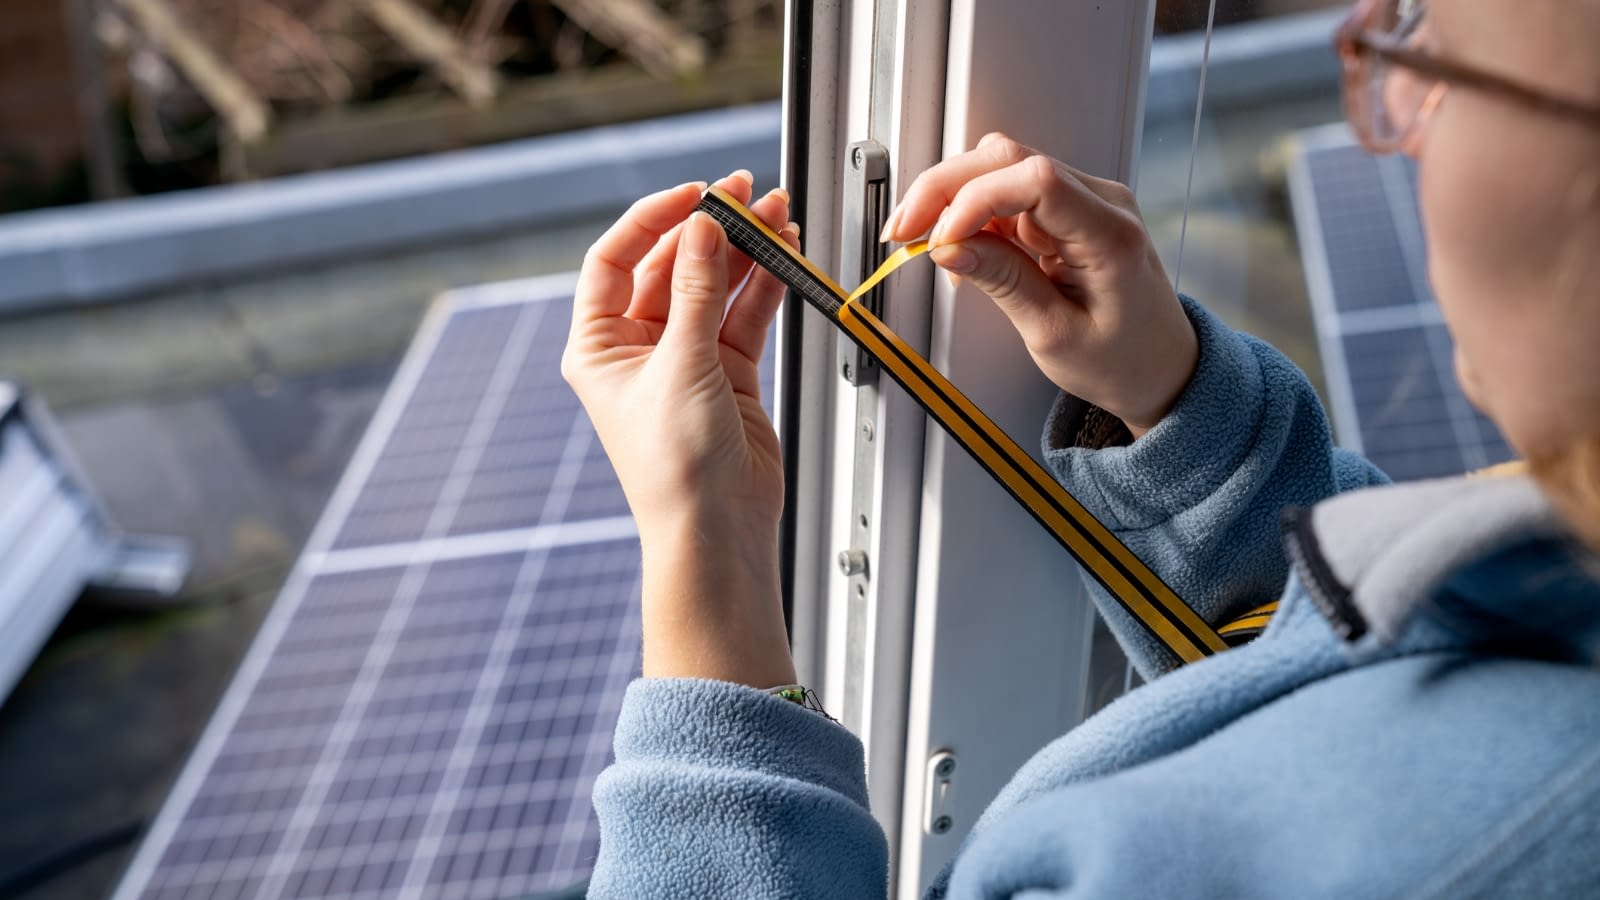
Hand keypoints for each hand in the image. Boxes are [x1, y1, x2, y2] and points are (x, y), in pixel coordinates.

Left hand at [563, 172, 798, 686]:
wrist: (717, 531)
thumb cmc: (675, 469)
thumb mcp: (681, 365)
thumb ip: (696, 290)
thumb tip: (702, 228)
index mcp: (598, 346)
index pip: (614, 259)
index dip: (652, 220)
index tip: (693, 195)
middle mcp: (638, 349)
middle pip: (671, 267)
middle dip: (710, 230)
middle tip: (745, 196)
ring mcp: (686, 360)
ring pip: (715, 287)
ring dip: (745, 252)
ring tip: (777, 216)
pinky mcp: (729, 375)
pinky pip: (745, 316)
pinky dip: (765, 286)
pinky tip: (784, 256)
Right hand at [884, 133, 1197, 436]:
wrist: (1159, 368)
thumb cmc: (1121, 358)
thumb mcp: (1054, 334)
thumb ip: (1003, 282)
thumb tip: (949, 246)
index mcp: (1109, 234)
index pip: (1035, 180)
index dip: (974, 200)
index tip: (938, 240)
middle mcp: (1100, 202)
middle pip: (1008, 160)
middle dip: (944, 189)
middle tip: (902, 232)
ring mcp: (1083, 200)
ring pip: (1000, 168)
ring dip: (950, 197)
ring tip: (920, 242)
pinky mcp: (1065, 210)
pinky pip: (1007, 193)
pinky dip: (970, 213)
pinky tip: (954, 247)